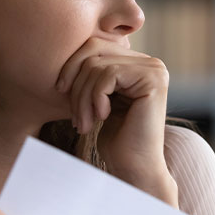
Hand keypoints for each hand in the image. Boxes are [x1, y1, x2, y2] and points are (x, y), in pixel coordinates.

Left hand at [54, 37, 176, 200]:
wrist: (134, 168)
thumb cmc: (115, 139)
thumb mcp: (99, 99)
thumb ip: (92, 73)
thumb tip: (66, 50)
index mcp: (137, 63)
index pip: (94, 45)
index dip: (71, 66)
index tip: (60, 92)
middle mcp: (150, 62)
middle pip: (94, 51)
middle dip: (76, 82)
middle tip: (74, 114)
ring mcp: (154, 69)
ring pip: (97, 65)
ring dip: (82, 97)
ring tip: (83, 123)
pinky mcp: (153, 79)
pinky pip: (108, 75)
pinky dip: (96, 98)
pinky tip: (101, 118)